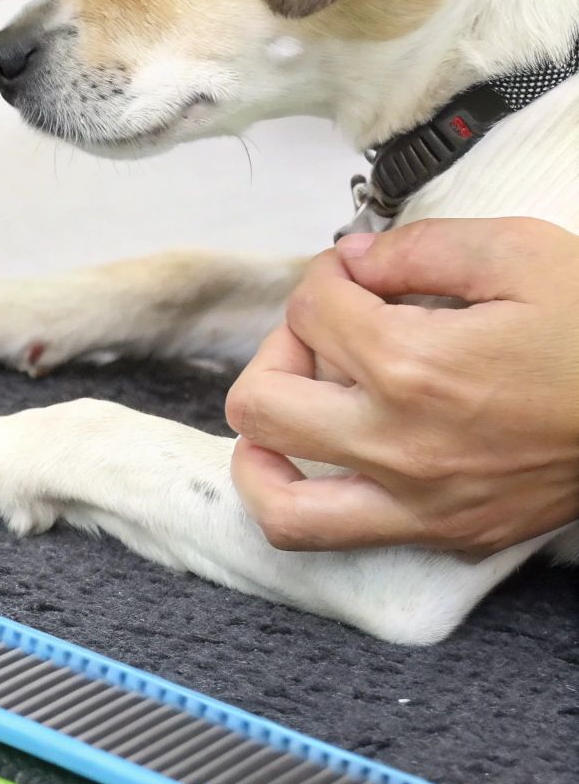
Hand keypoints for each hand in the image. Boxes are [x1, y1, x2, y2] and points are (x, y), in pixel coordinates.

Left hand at [227, 217, 578, 554]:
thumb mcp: (522, 254)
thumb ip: (420, 249)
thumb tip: (354, 258)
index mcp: (414, 368)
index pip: (310, 313)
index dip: (326, 278)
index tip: (357, 275)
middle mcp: (401, 444)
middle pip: (260, 403)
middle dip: (278, 353)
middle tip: (322, 337)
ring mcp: (420, 501)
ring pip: (278, 500)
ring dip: (261, 448)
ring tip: (287, 410)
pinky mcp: (444, 533)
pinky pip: (332, 534)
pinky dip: (301, 498)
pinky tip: (315, 460)